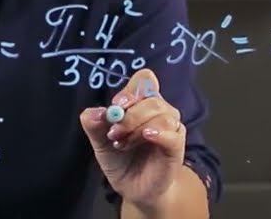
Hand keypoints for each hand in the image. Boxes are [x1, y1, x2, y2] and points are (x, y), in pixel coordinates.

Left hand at [78, 69, 184, 211]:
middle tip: (114, 133)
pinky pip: (174, 133)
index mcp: (141, 104)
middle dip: (129, 115)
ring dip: (137, 127)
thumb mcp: (100, 141)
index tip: (117, 105)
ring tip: (122, 144)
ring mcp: (170, 128)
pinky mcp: (176, 147)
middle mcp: (159, 111)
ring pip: (161, 113)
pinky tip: (147, 136)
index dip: (131, 89)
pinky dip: (160, 132)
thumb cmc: (120, 160)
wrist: (133, 189)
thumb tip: (94, 112)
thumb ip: (93, 124)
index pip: (144, 80)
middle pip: (151, 98)